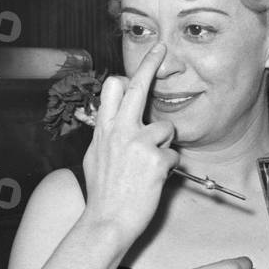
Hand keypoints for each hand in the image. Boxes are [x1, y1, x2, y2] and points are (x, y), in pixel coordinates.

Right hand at [82, 44, 177, 246]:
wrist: (106, 221)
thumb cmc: (102, 194)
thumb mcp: (94, 157)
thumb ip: (105, 136)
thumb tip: (110, 124)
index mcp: (103, 129)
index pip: (112, 89)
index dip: (127, 76)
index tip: (136, 67)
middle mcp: (120, 130)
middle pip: (137, 87)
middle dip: (151, 64)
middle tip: (162, 47)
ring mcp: (138, 143)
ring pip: (166, 127)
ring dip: (165, 144)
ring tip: (150, 165)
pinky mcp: (157, 160)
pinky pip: (174, 155)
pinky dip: (169, 168)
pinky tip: (154, 180)